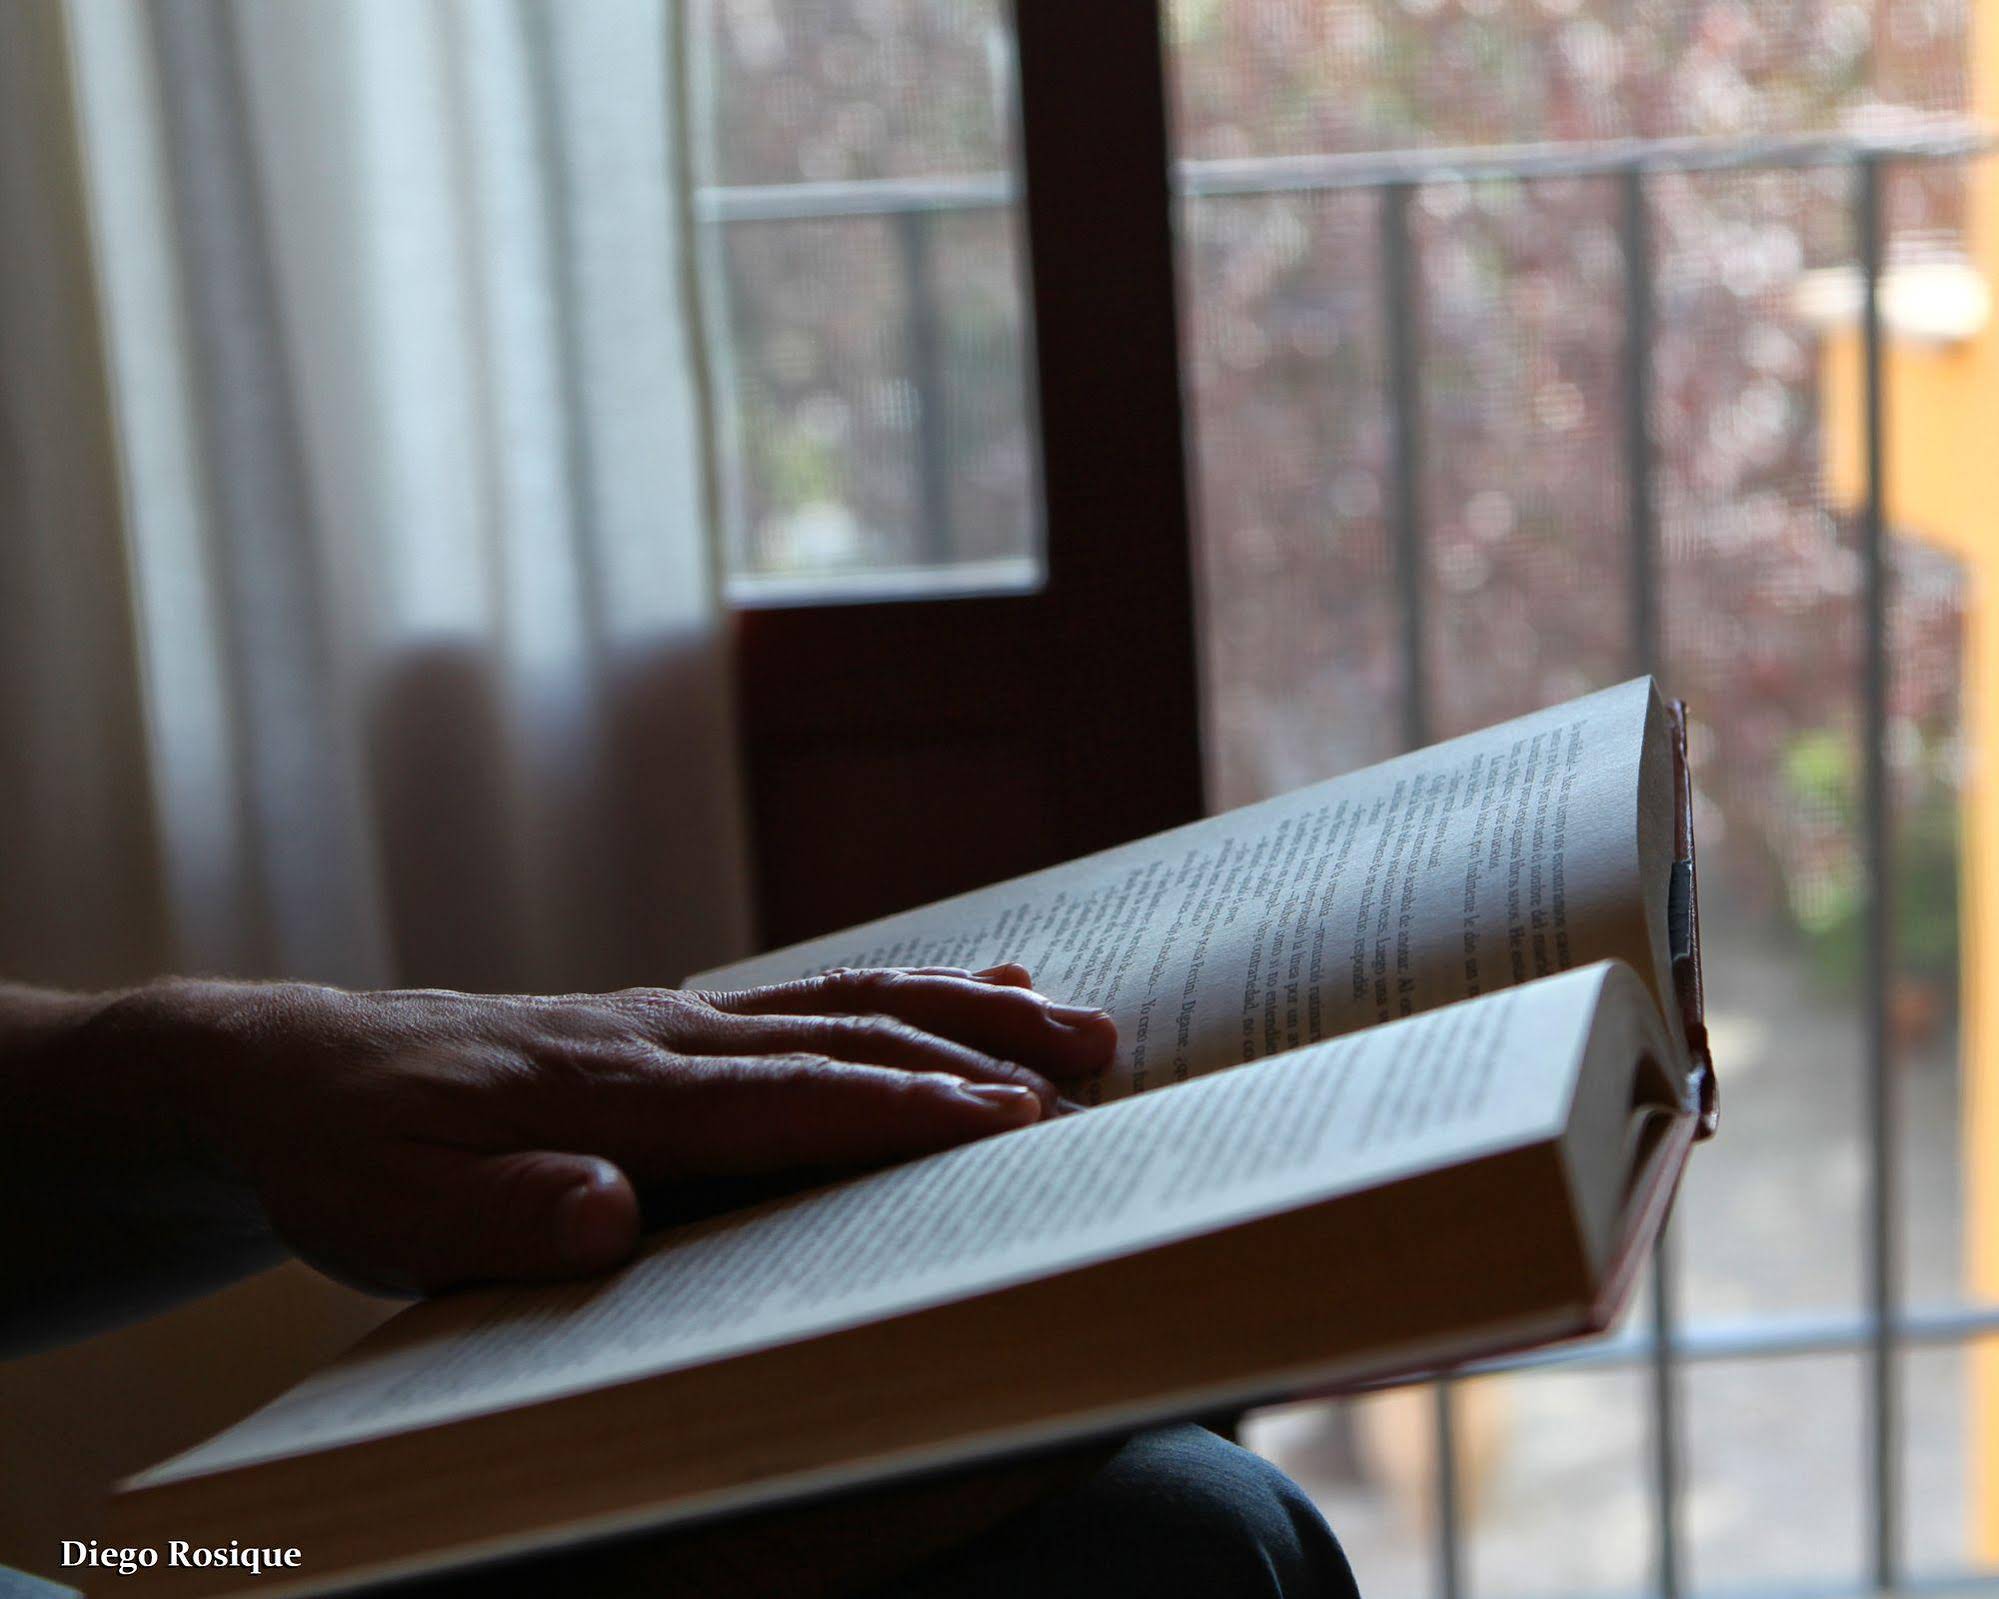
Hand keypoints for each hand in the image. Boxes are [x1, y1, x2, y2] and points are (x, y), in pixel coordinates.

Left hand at [106, 965, 1113, 1296]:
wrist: (295, 1067)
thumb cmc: (347, 1152)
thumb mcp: (386, 1215)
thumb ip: (495, 1218)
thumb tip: (609, 1212)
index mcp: (614, 1090)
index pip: (783, 1102)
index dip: (900, 1115)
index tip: (1006, 1128)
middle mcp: (665, 1037)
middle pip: (845, 1037)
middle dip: (974, 1055)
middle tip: (1091, 1073)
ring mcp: (674, 1019)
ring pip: (846, 1002)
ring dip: (963, 1010)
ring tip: (1073, 1020)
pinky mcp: (671, 1022)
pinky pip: (809, 996)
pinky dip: (900, 992)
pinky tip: (964, 991)